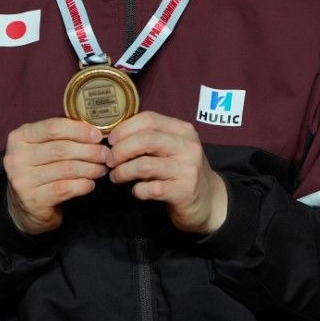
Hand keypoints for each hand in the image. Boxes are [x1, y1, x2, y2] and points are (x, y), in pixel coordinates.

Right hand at [3, 118, 108, 234]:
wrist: (25, 207)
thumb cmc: (40, 171)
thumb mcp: (42, 147)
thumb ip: (61, 136)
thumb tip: (93, 130)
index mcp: (19, 137)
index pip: (53, 128)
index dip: (79, 130)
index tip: (97, 136)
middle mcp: (16, 157)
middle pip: (62, 149)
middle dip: (89, 151)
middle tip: (105, 155)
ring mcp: (22, 180)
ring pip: (66, 169)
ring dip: (90, 168)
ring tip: (101, 169)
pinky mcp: (33, 200)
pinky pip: (65, 188)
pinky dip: (83, 185)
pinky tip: (90, 184)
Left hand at [105, 111, 227, 234]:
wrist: (209, 201)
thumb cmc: (182, 171)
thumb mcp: (172, 148)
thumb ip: (151, 138)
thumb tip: (116, 137)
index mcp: (183, 130)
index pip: (149, 119)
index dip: (124, 128)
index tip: (111, 140)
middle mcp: (188, 147)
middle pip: (145, 140)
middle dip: (120, 150)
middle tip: (110, 161)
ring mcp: (188, 169)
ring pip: (144, 165)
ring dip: (123, 172)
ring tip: (116, 177)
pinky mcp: (184, 191)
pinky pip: (150, 189)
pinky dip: (137, 190)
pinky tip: (136, 191)